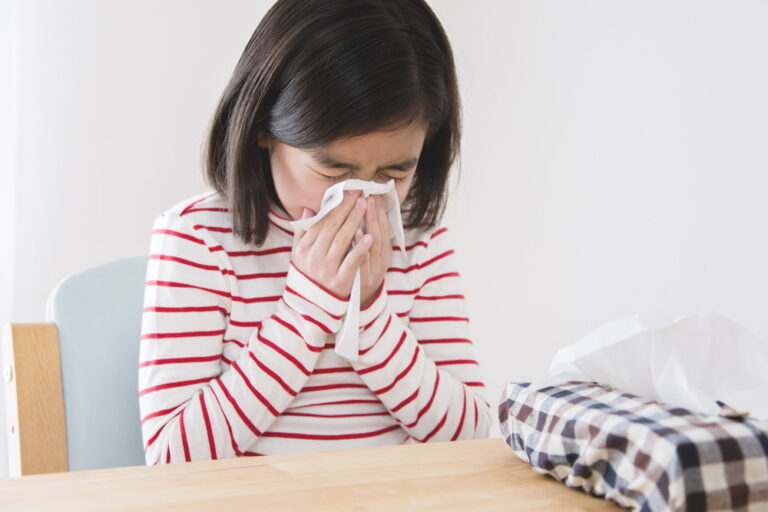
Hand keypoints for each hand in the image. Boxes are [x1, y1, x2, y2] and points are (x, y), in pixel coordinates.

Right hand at [291, 190, 372, 298]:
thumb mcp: (299, 253)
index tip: (347, 191)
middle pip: (333, 227)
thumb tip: (310, 208)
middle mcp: (314, 256)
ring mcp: (327, 269)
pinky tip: (370, 237)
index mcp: (304, 248)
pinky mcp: (339, 282)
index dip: (335, 205)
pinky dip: (360, 250)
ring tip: (365, 205)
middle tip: (359, 193)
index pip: (321, 221)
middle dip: (347, 208)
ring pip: (342, 240)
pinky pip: (351, 263)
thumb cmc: (308, 275)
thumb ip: (303, 231)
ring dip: (355, 221)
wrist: (310, 306)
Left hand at [355, 194, 391, 308]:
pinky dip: (361, 246)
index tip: (374, 196)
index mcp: (383, 253)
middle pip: (380, 233)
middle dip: (375, 213)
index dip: (380, 212)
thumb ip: (365, 236)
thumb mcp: (368, 256)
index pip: (384, 228)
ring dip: (370, 225)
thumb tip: (360, 213)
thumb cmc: (361, 274)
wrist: (359, 304)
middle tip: (369, 196)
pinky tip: (357, 233)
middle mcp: (381, 260)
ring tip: (364, 208)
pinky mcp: (363, 279)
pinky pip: (361, 260)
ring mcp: (373, 270)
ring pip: (374, 245)